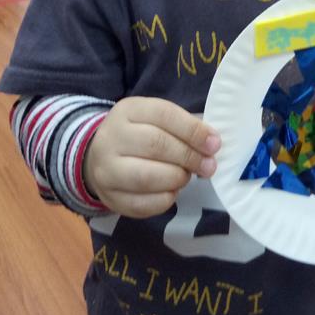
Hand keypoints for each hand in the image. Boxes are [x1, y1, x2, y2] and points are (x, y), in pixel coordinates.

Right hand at [83, 97, 220, 217]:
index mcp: (128, 110)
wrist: (100, 155)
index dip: (193, 130)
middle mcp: (112, 137)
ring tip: (186, 176)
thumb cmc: (140, 133)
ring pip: (146, 177)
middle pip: (155, 145)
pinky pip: (142, 204)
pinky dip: (165, 199)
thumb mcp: (157, 119)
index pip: (164, 114)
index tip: (214, 144)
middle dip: (188, 156)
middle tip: (208, 166)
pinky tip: (172, 191)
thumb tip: (211, 143)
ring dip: (176, 178)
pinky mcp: (109, 197)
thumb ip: (184, 127)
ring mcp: (106, 169)